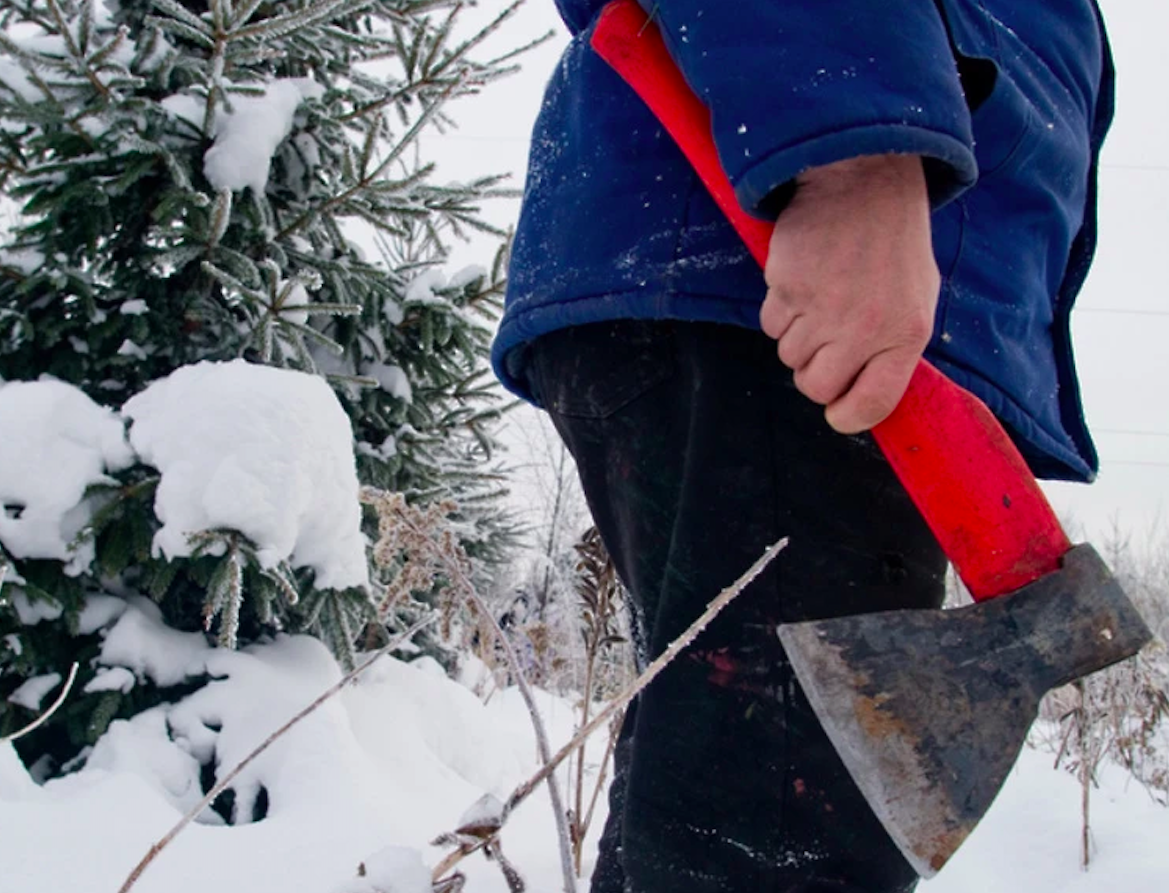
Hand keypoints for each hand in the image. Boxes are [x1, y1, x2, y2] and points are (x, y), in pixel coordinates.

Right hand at [759, 154, 938, 433]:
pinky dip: (781, 310)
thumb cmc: (893, 245)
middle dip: (814, 374)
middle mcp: (863, 327)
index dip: (848, 417)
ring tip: (820, 299)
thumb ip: (892, 351)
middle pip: (816, 388)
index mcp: (905, 334)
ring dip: (798, 337)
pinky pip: (770, 324)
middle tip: (826, 345)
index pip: (869, 405)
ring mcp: (821, 307)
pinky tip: (803, 282)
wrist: (864, 181)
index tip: (838, 411)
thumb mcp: (916, 301)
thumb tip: (859, 397)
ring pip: (788, 356)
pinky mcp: (786, 286)